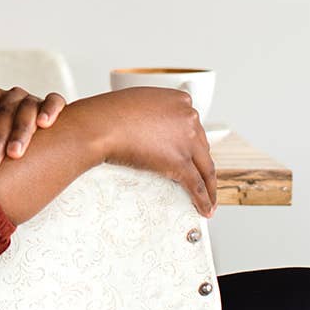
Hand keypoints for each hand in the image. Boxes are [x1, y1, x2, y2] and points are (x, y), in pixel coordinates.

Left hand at [0, 85, 66, 168]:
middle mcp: (11, 97)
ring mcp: (31, 100)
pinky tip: (44, 123)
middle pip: (4, 112)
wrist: (13, 149)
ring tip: (15, 153)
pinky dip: (49, 109)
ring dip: (20, 131)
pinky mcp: (51, 104)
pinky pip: (54, 101)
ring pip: (27, 108)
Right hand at [79, 87, 217, 216]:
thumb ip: (156, 112)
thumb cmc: (109, 113)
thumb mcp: (140, 101)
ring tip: (209, 201)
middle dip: (201, 165)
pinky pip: (197, 185)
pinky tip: (204, 209)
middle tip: (201, 179)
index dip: (193, 143)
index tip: (193, 154)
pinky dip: (203, 200)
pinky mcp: (179, 162)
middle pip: (202, 146)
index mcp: (181, 100)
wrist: (100, 125)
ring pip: (206, 168)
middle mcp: (189, 117)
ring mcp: (186, 140)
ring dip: (209, 187)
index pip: (193, 126)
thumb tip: (156, 129)